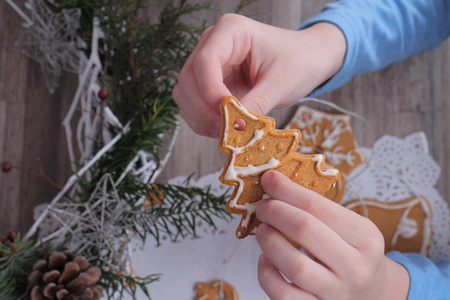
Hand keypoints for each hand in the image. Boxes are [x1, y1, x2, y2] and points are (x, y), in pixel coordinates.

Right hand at [172, 14, 345, 136]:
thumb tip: (235, 127)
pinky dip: (204, 121)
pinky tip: (225, 129)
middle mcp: (212, 44)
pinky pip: (194, 105)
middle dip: (204, 110)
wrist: (306, 60)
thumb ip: (257, 103)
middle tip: (227, 131)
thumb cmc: (299, 61)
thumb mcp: (282, 82)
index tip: (228, 116)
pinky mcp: (209, 83)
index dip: (211, 92)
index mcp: (231, 30)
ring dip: (201, 118)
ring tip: (228, 132)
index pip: (205, 61)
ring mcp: (208, 64)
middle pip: (188, 79)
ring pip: (185, 94)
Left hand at [255, 170, 409, 299]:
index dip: (287, 190)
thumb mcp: (350, 228)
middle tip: (263, 206)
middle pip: (305, 230)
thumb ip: (318, 209)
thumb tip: (274, 184)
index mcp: (365, 237)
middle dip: (275, 211)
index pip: (317, 206)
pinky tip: (264, 260)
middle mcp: (355, 266)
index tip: (268, 179)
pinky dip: (266, 274)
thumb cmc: (352, 253)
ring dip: (270, 242)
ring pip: (295, 266)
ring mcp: (337, 293)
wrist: (373, 294)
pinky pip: (284, 295)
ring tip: (262, 230)